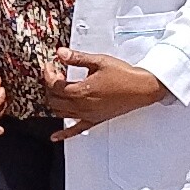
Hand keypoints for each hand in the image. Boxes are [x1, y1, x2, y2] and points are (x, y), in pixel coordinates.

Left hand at [47, 48, 171, 136]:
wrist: (141, 88)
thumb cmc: (123, 75)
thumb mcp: (99, 61)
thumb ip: (77, 58)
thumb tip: (61, 53)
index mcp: (82, 91)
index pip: (55, 85)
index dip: (48, 75)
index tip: (50, 66)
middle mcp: (82, 106)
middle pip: (54, 100)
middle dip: (49, 86)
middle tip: (54, 74)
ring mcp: (87, 115)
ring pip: (60, 113)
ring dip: (54, 102)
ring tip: (57, 90)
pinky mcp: (94, 120)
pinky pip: (75, 130)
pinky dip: (63, 134)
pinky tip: (55, 136)